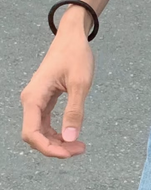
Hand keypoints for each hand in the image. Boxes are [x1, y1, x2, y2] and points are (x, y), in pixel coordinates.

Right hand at [20, 27, 93, 157]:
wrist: (72, 36)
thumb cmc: (76, 55)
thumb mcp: (80, 83)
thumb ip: (75, 111)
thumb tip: (71, 138)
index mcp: (34, 97)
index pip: (31, 133)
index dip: (48, 148)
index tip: (70, 153)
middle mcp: (31, 100)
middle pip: (35, 136)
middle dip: (55, 147)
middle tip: (80, 149)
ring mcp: (36, 100)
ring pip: (40, 131)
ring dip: (57, 142)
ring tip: (79, 146)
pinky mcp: (44, 99)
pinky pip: (46, 122)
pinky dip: (57, 132)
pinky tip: (72, 135)